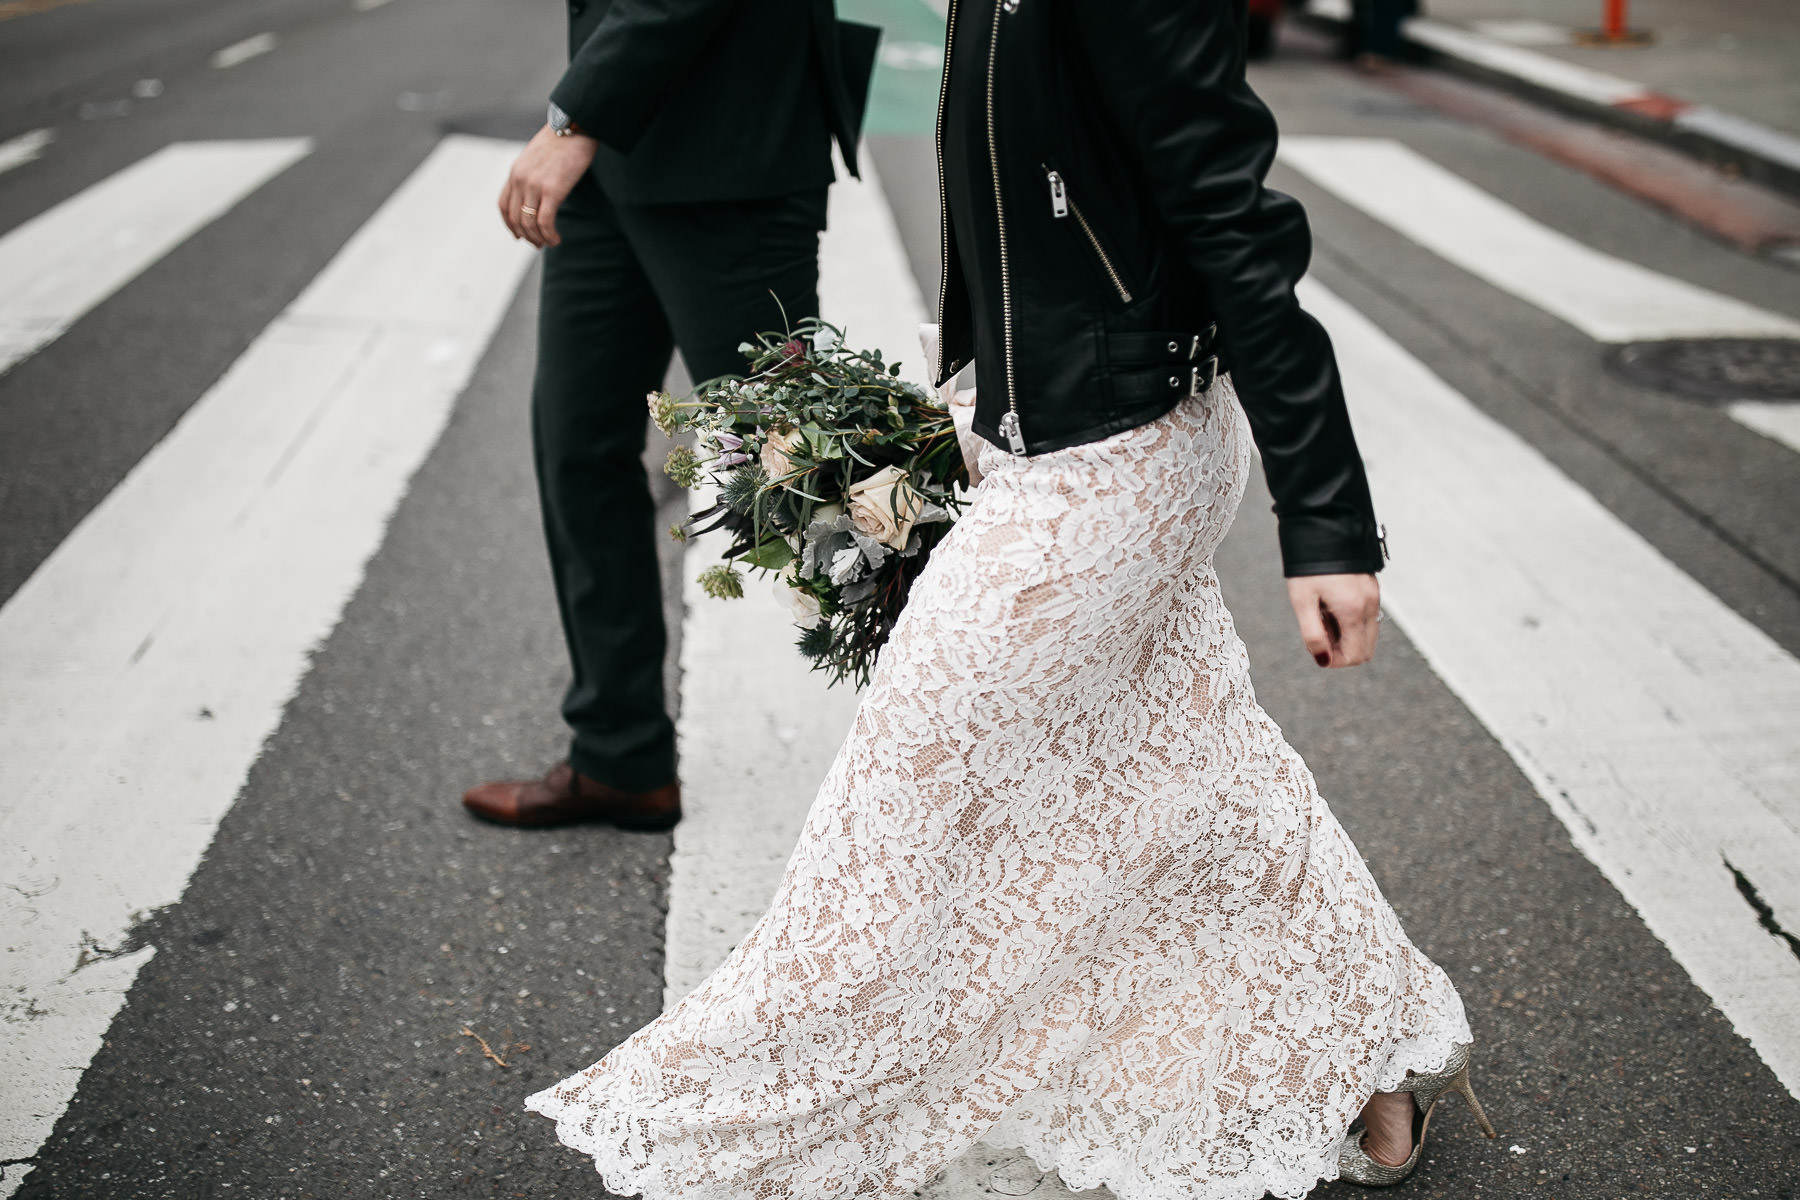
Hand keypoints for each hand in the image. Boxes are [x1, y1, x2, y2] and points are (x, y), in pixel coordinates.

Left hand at [497, 125, 597, 247]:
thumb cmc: (563, 140)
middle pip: (515, 218)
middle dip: (526, 236)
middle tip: (539, 244)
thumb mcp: (538, 156)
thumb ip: (533, 173)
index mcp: (515, 172)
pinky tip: (557, 239)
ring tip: (550, 242)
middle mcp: (520, 179)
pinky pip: (545, 222)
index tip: (520, 235)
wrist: (575, 126)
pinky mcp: (552, 190)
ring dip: (539, 238)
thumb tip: (539, 190)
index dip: (510, 225)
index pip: (503, 206)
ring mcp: (534, 185)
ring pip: (529, 223)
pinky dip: (549, 235)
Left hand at [1286, 573, 1379, 667]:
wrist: (1324, 528)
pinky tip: (1331, 608)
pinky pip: (1367, 617)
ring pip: (1368, 634)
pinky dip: (1351, 622)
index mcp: (1353, 611)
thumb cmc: (1309, 565)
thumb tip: (1322, 660)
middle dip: (1342, 650)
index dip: (1335, 661)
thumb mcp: (1302, 601)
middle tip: (1319, 634)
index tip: (1317, 650)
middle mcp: (1370, 605)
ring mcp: (1374, 596)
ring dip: (1346, 636)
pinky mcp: (1372, 589)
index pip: (1355, 655)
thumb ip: (1312, 634)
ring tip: (1323, 617)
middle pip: (1366, 649)